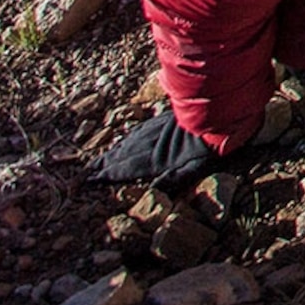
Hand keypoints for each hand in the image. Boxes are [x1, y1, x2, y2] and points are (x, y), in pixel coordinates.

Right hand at [92, 106, 221, 185]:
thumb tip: (150, 191)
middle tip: (84, 174)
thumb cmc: (210, 147)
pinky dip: (127, 138)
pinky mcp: (163, 121)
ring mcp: (156, 132)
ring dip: (111, 153)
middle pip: (121, 157)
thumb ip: (172, 180)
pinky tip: (124, 141)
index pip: (124, 170)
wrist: (221, 114)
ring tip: (97, 162)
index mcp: (155, 159)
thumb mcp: (195, 169)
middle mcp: (151, 144)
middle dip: (102, 166)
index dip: (106, 176)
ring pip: (128, 143)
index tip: (88, 181)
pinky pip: (139, 131)